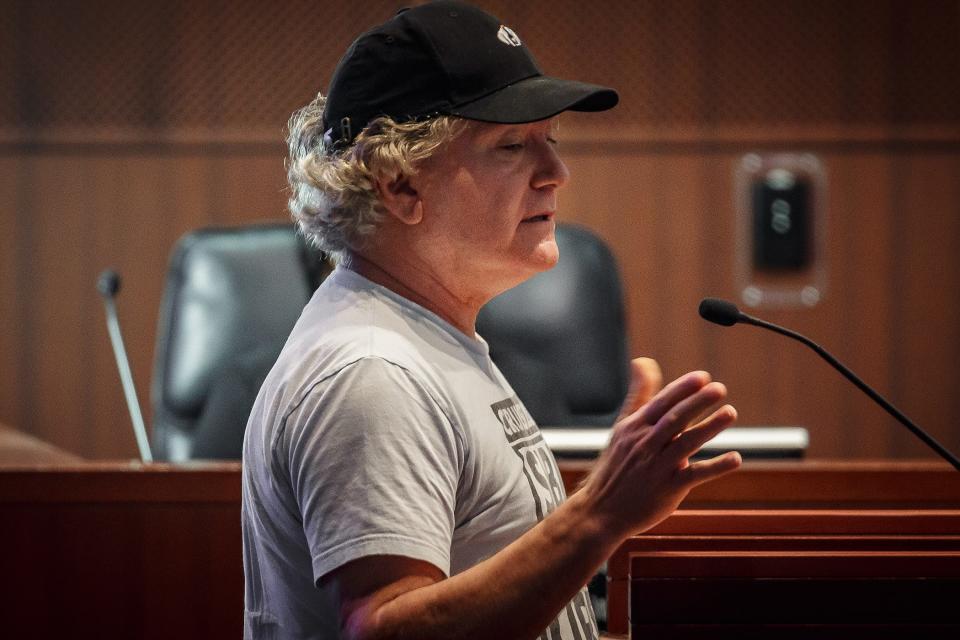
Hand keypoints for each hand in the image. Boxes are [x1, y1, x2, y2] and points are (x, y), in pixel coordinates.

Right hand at [579, 361, 740, 540]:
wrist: (601, 511)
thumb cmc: (616, 467)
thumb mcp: (622, 428)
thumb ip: (638, 395)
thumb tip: (643, 361)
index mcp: (634, 428)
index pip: (660, 403)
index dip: (681, 389)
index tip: (702, 377)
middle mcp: (644, 444)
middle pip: (674, 419)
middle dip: (697, 402)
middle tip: (718, 389)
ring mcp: (656, 467)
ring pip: (685, 443)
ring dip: (709, 427)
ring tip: (730, 413)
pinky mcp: (668, 489)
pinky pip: (694, 475)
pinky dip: (716, 466)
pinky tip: (736, 458)